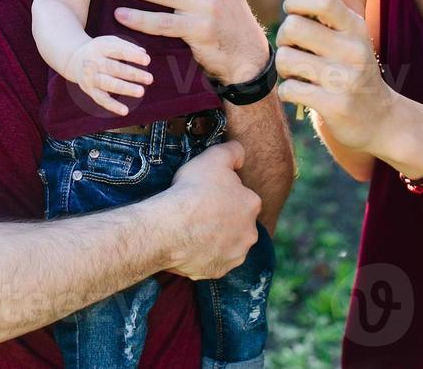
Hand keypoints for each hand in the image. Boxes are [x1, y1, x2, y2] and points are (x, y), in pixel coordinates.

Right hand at [67, 35, 152, 115]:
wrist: (74, 59)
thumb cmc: (99, 50)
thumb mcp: (110, 42)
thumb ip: (127, 46)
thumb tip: (143, 52)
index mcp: (100, 47)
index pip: (118, 51)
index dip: (133, 56)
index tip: (147, 60)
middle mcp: (93, 62)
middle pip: (114, 68)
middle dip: (132, 74)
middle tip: (149, 78)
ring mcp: (90, 77)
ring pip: (108, 84)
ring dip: (125, 88)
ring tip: (141, 92)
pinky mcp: (90, 90)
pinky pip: (101, 99)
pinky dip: (112, 106)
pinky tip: (125, 111)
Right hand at [157, 141, 260, 279]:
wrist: (170, 228)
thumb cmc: (192, 191)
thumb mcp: (214, 157)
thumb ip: (233, 151)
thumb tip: (240, 154)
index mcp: (252, 204)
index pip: (241, 196)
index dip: (223, 192)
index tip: (206, 193)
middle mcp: (250, 233)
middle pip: (238, 222)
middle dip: (223, 218)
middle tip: (199, 212)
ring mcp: (234, 255)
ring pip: (228, 244)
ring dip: (216, 238)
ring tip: (192, 230)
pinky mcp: (218, 271)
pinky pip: (213, 261)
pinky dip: (204, 256)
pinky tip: (189, 245)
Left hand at [274, 0, 395, 153]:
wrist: (380, 120)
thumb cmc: (351, 69)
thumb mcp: (348, 36)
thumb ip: (323, 10)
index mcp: (354, 26)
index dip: (296, 0)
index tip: (294, 10)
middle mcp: (352, 50)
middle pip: (293, 27)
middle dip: (284, 37)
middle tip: (294, 47)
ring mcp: (344, 79)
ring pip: (285, 59)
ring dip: (285, 68)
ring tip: (300, 72)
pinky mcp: (334, 106)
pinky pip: (288, 89)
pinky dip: (288, 92)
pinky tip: (302, 93)